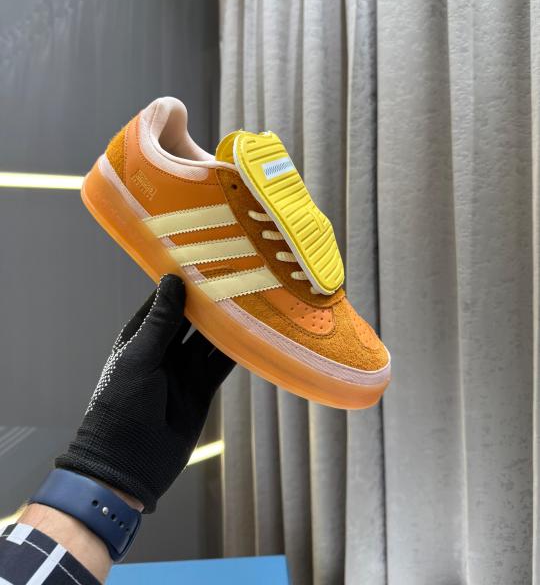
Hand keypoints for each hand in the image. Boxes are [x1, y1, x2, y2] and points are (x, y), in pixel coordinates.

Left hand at [55, 274, 234, 512]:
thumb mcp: (140, 358)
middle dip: (210, 300)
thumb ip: (160, 322)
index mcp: (141, 337)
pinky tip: (254, 334)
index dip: (183, 282)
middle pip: (192, 318)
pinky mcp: (201, 390)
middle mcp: (164, 350)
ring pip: (210, 339)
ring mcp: (184, 370)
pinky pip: (221, 364)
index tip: (205, 258)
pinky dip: (236, 351)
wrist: (127, 465)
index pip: (165, 301)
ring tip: (251, 298)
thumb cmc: (121, 406)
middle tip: (238, 274)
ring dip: (227, 323)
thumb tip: (173, 279)